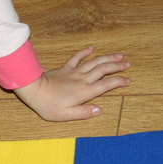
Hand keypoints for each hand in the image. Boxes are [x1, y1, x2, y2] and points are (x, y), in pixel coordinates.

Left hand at [14, 47, 130, 121]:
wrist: (34, 91)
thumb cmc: (48, 106)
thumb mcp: (66, 115)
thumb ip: (84, 113)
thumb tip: (99, 110)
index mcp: (84, 92)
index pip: (106, 85)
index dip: (119, 82)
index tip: (128, 80)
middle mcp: (82, 80)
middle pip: (104, 70)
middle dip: (117, 66)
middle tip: (128, 64)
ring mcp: (74, 72)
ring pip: (94, 62)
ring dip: (107, 58)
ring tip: (119, 56)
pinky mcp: (65, 68)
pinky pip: (77, 57)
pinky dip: (85, 52)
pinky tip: (92, 48)